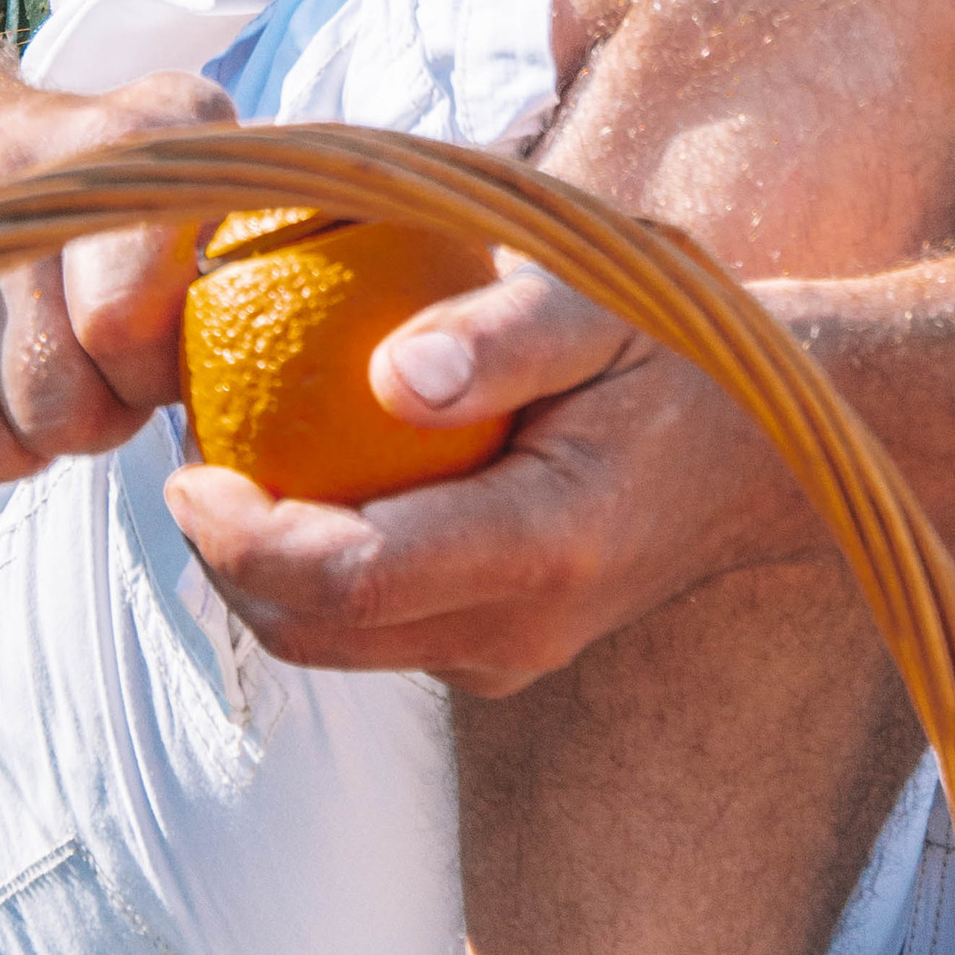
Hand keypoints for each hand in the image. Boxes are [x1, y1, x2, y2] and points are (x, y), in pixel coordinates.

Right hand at [0, 70, 241, 487]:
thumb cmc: (76, 170)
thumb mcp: (180, 149)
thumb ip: (254, 222)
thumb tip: (320, 317)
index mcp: (128, 139)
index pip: (129, 322)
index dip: (147, 372)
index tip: (150, 355)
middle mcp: (14, 178)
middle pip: (56, 401)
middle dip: (85, 424)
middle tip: (90, 389)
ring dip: (13, 447)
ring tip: (30, 391)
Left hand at [163, 252, 815, 694]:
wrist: (767, 446)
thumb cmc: (679, 347)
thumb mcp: (601, 301)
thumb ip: (499, 334)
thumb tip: (385, 373)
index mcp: (542, 547)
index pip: (348, 579)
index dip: (243, 536)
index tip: (187, 461)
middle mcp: (519, 628)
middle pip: (319, 632)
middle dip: (226, 558)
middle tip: (187, 448)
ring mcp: (511, 653)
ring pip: (337, 643)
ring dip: (263, 567)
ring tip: (227, 452)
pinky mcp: (501, 648)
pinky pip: (378, 627)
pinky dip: (318, 567)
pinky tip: (305, 472)